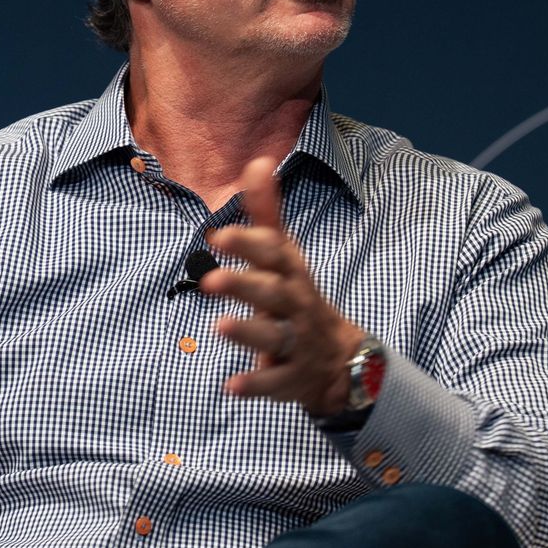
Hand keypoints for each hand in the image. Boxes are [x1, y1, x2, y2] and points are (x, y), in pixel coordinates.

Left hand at [204, 155, 366, 416]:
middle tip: (209, 280)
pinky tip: (231, 387)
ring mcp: (297, 342)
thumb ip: (267, 213)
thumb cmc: (296, 295)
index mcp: (291, 273)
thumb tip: (257, 161)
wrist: (338, 356)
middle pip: (272, 293)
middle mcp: (296, 305)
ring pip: (274, 335)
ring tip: (218, 328)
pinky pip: (275, 381)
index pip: (273, 254)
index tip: (218, 236)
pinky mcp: (292, 377)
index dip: (249, 245)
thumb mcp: (284, 255)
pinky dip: (255, 384)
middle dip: (243, 286)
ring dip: (247, 332)